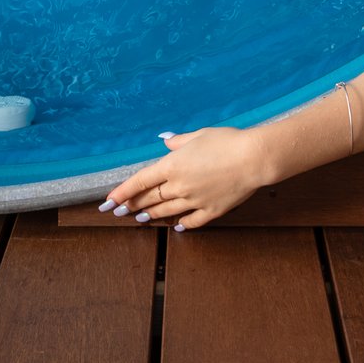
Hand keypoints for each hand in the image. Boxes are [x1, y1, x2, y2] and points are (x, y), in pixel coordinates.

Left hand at [95, 126, 274, 230]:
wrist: (253, 159)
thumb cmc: (227, 141)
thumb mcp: (199, 135)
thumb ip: (179, 142)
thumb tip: (167, 143)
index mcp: (173, 165)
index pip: (140, 181)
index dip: (123, 192)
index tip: (109, 201)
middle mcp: (179, 186)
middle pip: (151, 198)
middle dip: (134, 205)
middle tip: (121, 211)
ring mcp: (194, 201)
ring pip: (167, 211)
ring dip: (152, 215)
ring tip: (142, 219)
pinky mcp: (211, 211)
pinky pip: (191, 221)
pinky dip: (181, 225)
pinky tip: (176, 227)